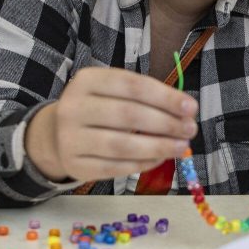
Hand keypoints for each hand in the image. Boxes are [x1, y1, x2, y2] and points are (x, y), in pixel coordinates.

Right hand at [25, 68, 197, 182]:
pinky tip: (160, 158)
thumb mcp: (115, 92)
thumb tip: (185, 113)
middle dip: (166, 123)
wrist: (57, 135)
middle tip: (190, 129)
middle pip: (129, 115)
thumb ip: (145, 98)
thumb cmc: (98, 109)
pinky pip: (115, 167)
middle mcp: (73, 107)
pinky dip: (143, 164)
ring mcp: (70, 138)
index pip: (132, 86)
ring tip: (182, 147)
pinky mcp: (75, 164)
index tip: (191, 108)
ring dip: (158, 147)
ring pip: (122, 145)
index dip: (165, 97)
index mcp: (87, 80)